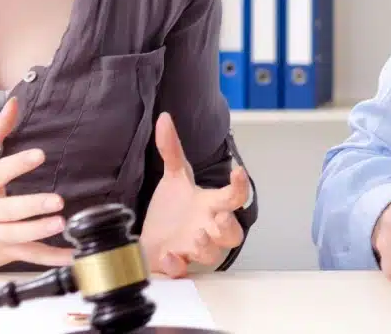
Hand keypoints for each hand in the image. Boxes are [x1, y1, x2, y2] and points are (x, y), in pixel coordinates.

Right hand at [0, 96, 73, 271]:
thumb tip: (14, 104)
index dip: (17, 164)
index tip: (38, 155)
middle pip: (10, 209)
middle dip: (33, 205)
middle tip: (57, 201)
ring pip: (18, 235)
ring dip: (40, 230)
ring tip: (61, 223)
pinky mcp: (1, 252)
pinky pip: (27, 255)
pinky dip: (49, 257)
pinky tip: (69, 256)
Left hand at [140, 112, 251, 276]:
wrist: (151, 237)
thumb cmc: (171, 210)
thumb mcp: (173, 178)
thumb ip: (171, 149)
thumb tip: (164, 118)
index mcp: (211, 205)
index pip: (235, 197)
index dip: (240, 185)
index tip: (238, 171)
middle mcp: (208, 228)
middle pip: (234, 234)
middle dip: (228, 228)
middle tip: (217, 218)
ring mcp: (194, 249)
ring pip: (213, 255)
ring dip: (207, 247)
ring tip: (193, 237)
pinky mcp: (177, 265)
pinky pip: (184, 271)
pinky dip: (178, 265)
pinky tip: (169, 256)